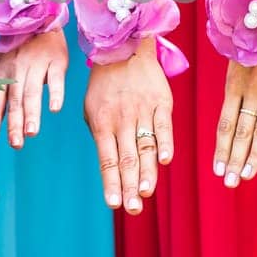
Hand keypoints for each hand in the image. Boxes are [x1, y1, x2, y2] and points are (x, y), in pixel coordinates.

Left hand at [0, 29, 67, 148]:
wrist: (39, 16)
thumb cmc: (17, 45)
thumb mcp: (0, 63)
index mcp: (1, 73)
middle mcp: (17, 70)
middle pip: (14, 100)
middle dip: (14, 123)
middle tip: (15, 144)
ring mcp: (37, 65)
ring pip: (32, 92)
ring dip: (32, 113)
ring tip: (31, 133)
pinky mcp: (56, 61)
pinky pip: (56, 79)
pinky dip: (55, 93)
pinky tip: (54, 108)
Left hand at [84, 40, 174, 214]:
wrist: (124, 47)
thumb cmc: (104, 83)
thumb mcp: (91, 108)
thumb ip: (100, 135)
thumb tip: (110, 165)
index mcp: (102, 123)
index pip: (107, 160)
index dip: (111, 183)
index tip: (114, 204)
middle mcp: (122, 120)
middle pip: (127, 160)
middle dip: (129, 187)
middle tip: (133, 209)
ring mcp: (142, 112)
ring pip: (145, 148)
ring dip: (146, 172)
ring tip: (145, 194)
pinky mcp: (161, 103)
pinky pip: (163, 126)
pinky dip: (165, 143)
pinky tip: (165, 161)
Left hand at [215, 35, 256, 187]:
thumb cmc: (256, 31)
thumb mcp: (238, 57)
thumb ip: (236, 81)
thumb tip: (233, 104)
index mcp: (234, 83)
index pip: (225, 123)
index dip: (222, 147)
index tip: (218, 168)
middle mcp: (252, 88)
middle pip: (242, 131)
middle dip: (234, 159)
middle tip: (229, 182)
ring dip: (254, 153)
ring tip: (246, 175)